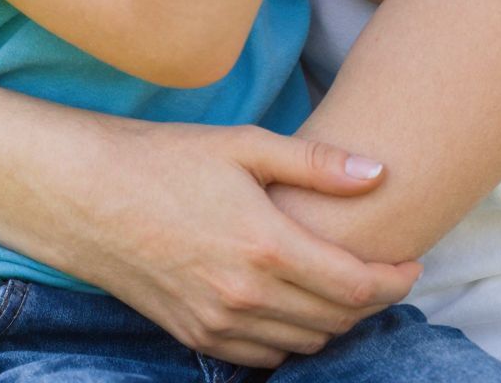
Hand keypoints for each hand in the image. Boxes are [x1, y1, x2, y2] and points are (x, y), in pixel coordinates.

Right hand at [72, 119, 421, 366]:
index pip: (356, 287)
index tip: (412, 264)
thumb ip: (316, 163)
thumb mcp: (245, 146)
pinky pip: (265, 354)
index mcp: (266, 246)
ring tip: (346, 286)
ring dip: (336, 321)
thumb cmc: (166, 160)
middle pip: (337, 320)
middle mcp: (246, 296)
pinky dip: (294, 337)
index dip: (395, 280)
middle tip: (386, 271)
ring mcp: (219, 323)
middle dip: (373, 300)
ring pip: (305, 343)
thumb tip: (379, 173)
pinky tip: (298, 307)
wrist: (88, 198)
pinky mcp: (196, 335)